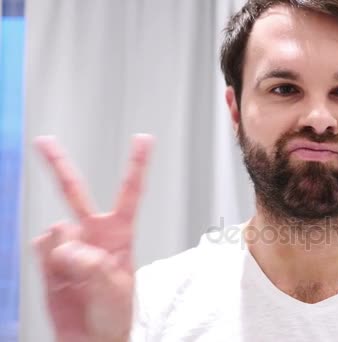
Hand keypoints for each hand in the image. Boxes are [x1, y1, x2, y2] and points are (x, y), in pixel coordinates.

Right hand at [32, 134, 153, 341]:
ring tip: (75, 278)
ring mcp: (68, 246)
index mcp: (120, 235)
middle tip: (45, 142)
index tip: (144, 139)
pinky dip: (47, 262)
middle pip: (75, 193)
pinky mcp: (48, 260)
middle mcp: (92, 235)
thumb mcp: (115, 290)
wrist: (90, 341)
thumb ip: (92, 263)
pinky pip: (41, 248)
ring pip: (56, 230)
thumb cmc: (113, 317)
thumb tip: (64, 241)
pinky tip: (59, 277)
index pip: (130, 194)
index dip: (136, 165)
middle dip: (59, 166)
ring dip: (63, 254)